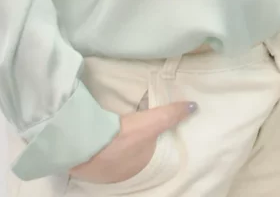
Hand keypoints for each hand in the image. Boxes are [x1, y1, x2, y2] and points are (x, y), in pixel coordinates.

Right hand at [69, 101, 196, 183]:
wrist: (87, 143)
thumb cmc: (125, 136)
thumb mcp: (153, 122)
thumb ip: (172, 114)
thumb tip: (194, 107)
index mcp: (141, 165)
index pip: (149, 153)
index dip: (150, 141)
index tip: (148, 129)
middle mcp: (124, 174)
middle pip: (132, 156)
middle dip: (134, 144)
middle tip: (133, 127)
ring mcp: (104, 172)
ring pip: (114, 157)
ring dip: (116, 147)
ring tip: (117, 131)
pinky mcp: (86, 166)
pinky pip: (97, 156)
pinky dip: (100, 148)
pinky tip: (100, 138)